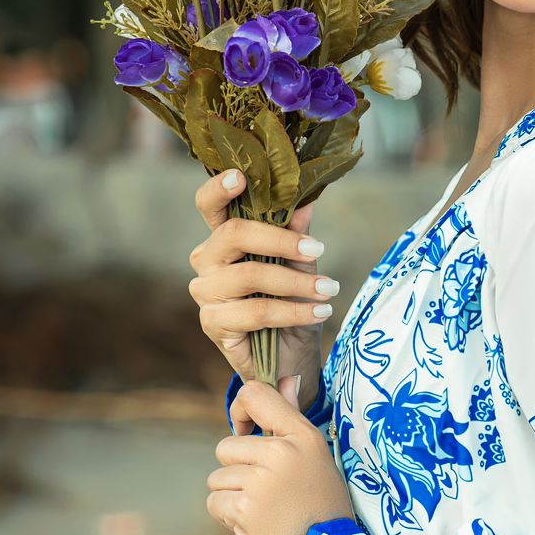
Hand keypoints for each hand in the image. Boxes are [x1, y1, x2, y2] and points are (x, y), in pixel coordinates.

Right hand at [188, 167, 338, 391]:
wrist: (290, 358)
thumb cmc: (292, 304)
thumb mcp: (301, 266)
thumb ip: (298, 234)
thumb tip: (307, 200)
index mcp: (223, 238)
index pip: (209, 206)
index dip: (219, 189)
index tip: (242, 176)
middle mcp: (206, 261)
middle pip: (233, 234)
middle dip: (281, 240)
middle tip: (319, 249)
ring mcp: (205, 293)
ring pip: (250, 275)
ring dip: (297, 283)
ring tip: (330, 290)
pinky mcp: (213, 324)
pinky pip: (257, 312)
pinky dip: (294, 311)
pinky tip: (319, 312)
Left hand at [207, 376, 357, 534]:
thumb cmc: (325, 510)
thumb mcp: (319, 460)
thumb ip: (292, 422)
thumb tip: (287, 381)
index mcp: (302, 436)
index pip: (256, 394)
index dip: (241, 411)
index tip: (247, 432)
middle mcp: (281, 452)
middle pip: (227, 447)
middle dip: (238, 472)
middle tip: (267, 495)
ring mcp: (261, 480)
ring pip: (218, 478)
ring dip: (232, 498)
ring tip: (265, 513)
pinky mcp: (245, 508)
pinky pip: (215, 502)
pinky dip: (228, 518)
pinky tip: (254, 526)